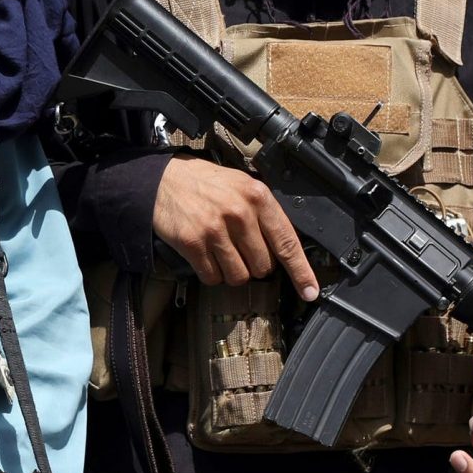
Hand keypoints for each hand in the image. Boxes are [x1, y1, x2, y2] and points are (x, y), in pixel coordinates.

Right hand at [153, 160, 319, 295]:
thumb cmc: (206, 184)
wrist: (162, 180)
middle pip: (262, 266)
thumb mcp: (242, 186)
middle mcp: (239, 213)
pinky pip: (212, 277)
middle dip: (254, 264)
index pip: (286, 242)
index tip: (309, 292)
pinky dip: (211, 273)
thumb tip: (284, 249)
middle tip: (239, 248)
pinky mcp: (193, 243)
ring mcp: (215, 230)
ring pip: (238, 276)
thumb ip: (264, 212)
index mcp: (257, 196)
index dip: (300, 272)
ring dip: (232, 271)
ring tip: (221, 251)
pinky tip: (205, 255)